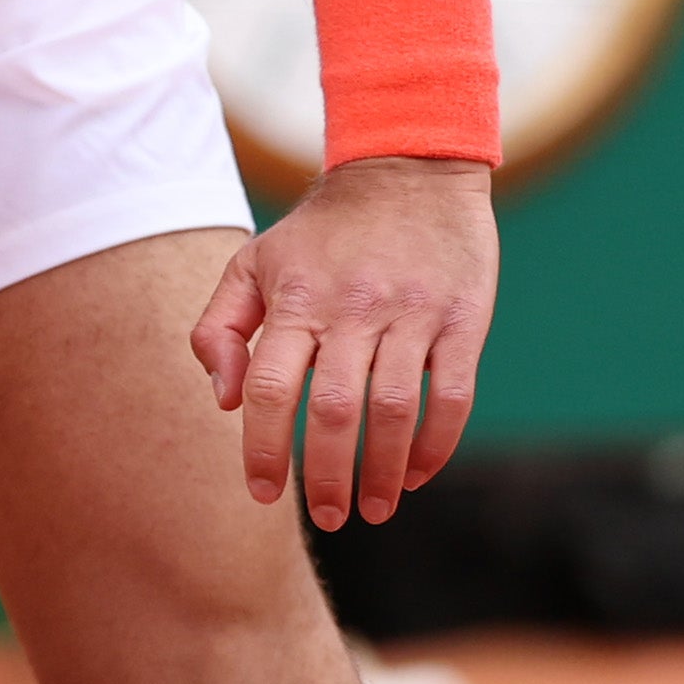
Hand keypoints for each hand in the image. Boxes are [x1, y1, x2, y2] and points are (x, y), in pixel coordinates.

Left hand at [188, 157, 495, 529]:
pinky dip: (437, 443)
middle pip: (331, 410)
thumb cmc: (321, 231)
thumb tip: (223, 399)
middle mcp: (352, 309)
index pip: (267, 389)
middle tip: (327, 516)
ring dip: (384, 471)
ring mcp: (412, 314)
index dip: (262, 448)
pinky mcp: (464, 318)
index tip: (264, 493)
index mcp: (296, 302)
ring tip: (375, 509)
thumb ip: (220, 328)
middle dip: (326, 475)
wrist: (408, 167)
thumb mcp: (253, 262)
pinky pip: (453, 394)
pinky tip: (419, 474)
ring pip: (394, 410)